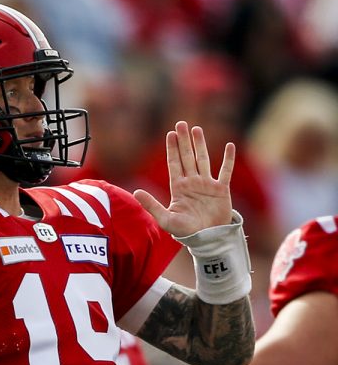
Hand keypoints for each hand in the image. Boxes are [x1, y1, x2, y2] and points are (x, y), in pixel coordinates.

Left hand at [133, 122, 233, 236]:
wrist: (206, 240)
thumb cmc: (185, 232)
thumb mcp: (165, 219)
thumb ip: (151, 204)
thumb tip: (136, 191)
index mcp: (178, 188)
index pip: (174, 164)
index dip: (172, 149)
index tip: (170, 134)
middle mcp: (192, 183)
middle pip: (187, 157)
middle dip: (184, 141)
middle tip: (181, 124)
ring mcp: (207, 185)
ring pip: (203, 160)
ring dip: (200, 145)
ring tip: (196, 129)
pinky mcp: (221, 190)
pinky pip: (225, 171)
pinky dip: (228, 159)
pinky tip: (229, 145)